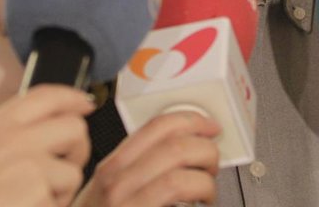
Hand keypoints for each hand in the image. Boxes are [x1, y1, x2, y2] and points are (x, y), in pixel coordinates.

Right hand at [0, 84, 93, 206]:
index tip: (86, 105)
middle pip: (75, 129)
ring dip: (60, 192)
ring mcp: (28, 168)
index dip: (73, 97)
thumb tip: (54, 118)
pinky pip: (60, 204)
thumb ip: (10, 129)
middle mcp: (15, 139)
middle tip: (65, 168)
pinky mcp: (37, 196)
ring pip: (72, 173)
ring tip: (31, 202)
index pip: (47, 95)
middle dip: (77, 150)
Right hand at [72, 110, 220, 206]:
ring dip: (206, 181)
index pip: (156, 127)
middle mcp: (116, 185)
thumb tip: (180, 148)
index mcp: (111, 169)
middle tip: (212, 163)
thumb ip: (136, 168)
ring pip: (180, 177)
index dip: (191, 121)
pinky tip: (202, 205)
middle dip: (206, 151)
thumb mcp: (107, 192)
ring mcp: (127, 206)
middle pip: (175, 148)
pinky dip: (202, 198)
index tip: (209, 127)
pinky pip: (179, 201)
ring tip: (207, 192)